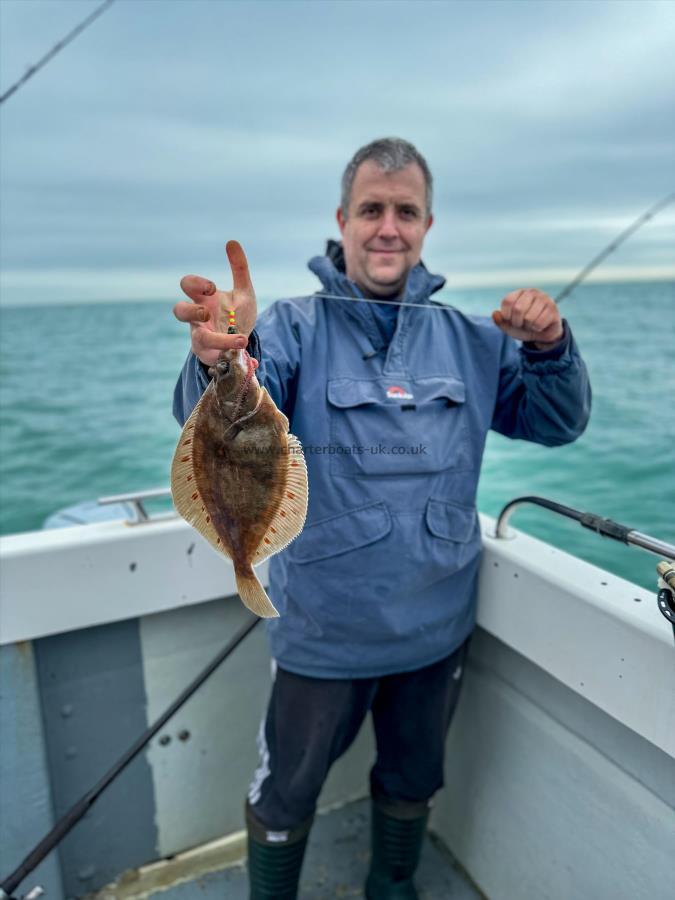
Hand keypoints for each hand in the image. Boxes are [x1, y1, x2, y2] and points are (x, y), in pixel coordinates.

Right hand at [173, 240, 257, 366]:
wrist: (244, 342)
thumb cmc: (237, 315)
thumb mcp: (243, 292)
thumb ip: (239, 269)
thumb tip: (232, 241)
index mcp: (203, 299)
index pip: (187, 286)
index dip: (195, 284)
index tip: (212, 288)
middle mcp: (198, 318)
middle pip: (179, 311)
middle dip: (191, 310)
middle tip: (207, 311)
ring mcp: (202, 337)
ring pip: (198, 338)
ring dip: (218, 340)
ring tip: (240, 338)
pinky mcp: (212, 354)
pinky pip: (216, 354)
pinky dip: (231, 349)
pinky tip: (245, 345)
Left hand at [492, 288, 562, 348]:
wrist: (542, 334)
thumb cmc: (524, 327)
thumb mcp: (509, 326)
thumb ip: (500, 321)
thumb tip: (495, 314)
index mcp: (519, 293)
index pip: (507, 301)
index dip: (506, 315)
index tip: (510, 320)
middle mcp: (532, 292)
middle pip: (518, 309)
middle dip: (517, 322)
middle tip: (521, 324)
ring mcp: (544, 299)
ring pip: (529, 317)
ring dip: (528, 326)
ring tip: (531, 325)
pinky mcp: (552, 308)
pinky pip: (539, 322)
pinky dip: (536, 328)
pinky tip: (539, 326)